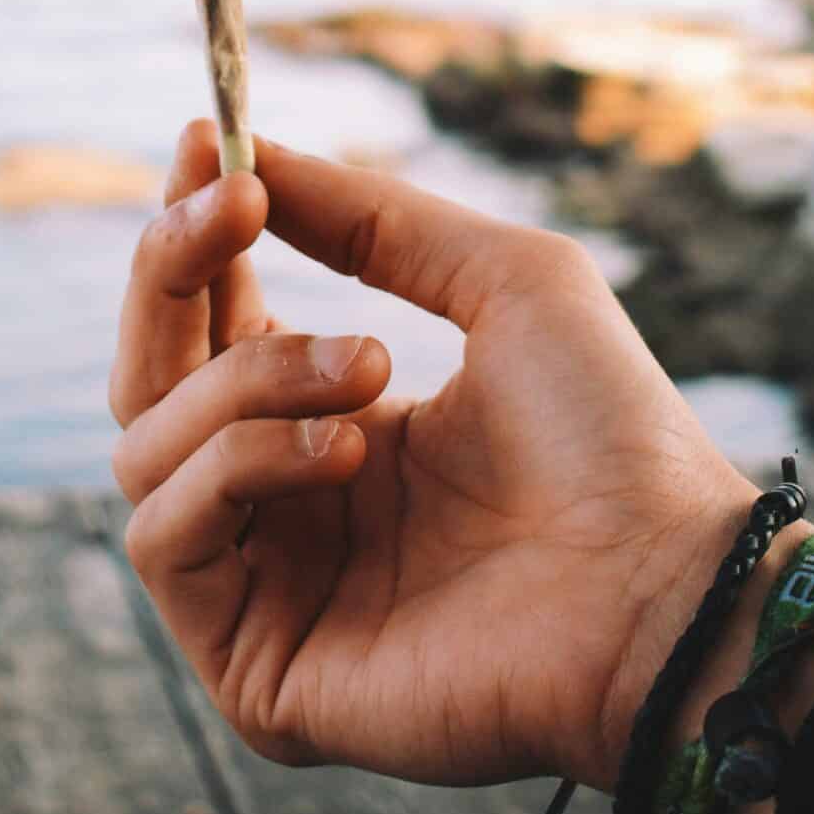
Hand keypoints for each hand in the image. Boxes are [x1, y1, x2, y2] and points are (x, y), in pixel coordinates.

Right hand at [109, 120, 772, 796]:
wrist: (668, 582)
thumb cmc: (612, 438)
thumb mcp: (500, 280)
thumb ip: (370, 218)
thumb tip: (248, 153)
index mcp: (334, 427)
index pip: (209, 328)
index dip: (192, 237)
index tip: (206, 140)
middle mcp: (287, 513)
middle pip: (147, 381)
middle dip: (175, 273)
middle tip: (235, 205)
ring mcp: (267, 595)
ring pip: (145, 451)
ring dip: (247, 378)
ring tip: (374, 368)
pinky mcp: (256, 672)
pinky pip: (166, 538)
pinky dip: (239, 465)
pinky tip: (346, 449)